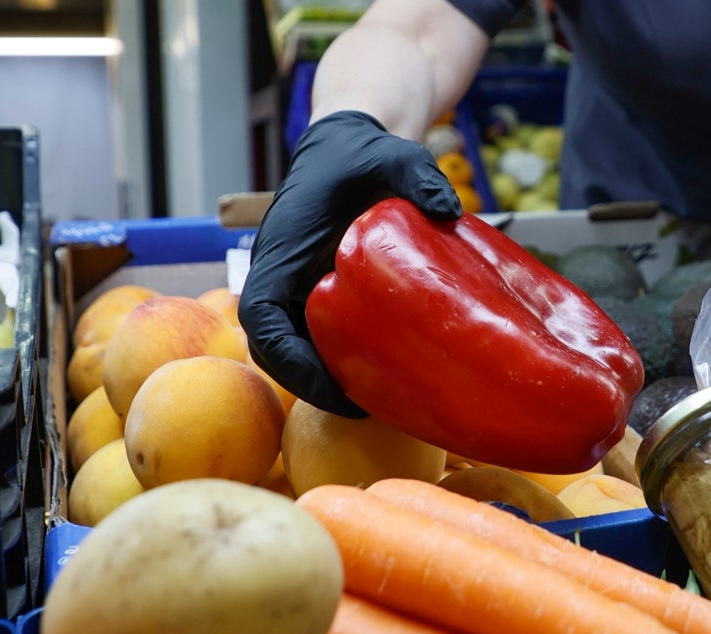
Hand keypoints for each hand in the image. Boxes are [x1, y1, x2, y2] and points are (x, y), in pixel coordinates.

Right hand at [239, 110, 462, 415]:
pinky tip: (392, 378)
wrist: (354, 147)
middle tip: (367, 409)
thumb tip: (446, 206)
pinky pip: (325, 340)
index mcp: (282, 252)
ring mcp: (300, 290)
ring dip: (331, 380)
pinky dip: (349, 363)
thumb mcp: (393, 155)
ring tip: (382, 403)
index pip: (263, 320)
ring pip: (301, 351)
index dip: (289, 362)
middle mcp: (283, 277)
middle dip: (314, 385)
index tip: (327, 387)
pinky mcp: (323, 297)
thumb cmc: (365, 152)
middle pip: (279, 350)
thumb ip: (415, 175)